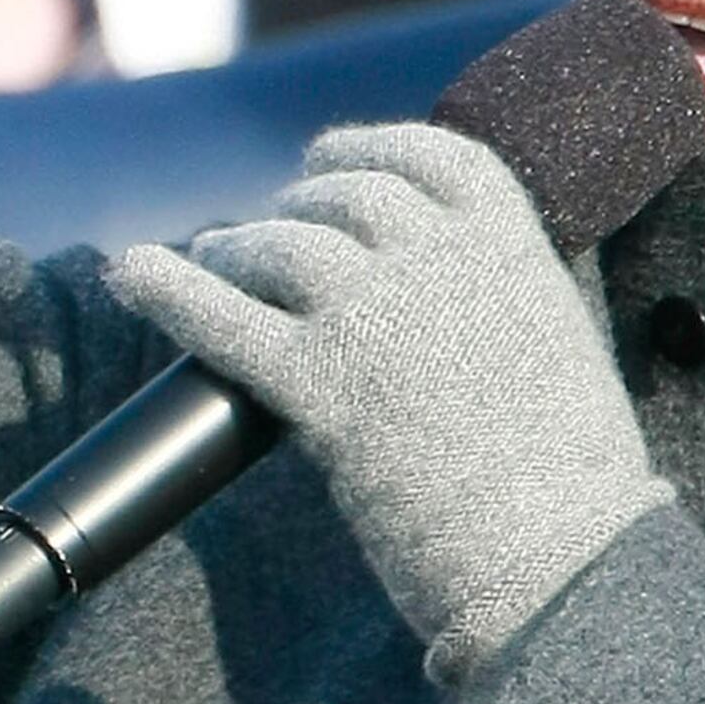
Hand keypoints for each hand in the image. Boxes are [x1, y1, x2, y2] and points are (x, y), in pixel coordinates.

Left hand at [102, 124, 673, 684]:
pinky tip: (131, 272)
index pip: (433, 156)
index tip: (330, 155)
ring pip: (280, 246)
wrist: (565, 555)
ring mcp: (375, 315)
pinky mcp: (320, 384)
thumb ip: (502, 305)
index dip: (369, 148)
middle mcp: (440, 259)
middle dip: (298, 204)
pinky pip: (223, 318)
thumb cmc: (573, 483)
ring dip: (239, 246)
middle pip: (344, 197)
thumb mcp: (558, 350)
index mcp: (512, 245)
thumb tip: (452, 308)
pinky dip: (167, 289)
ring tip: (212, 255)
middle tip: (270, 230)